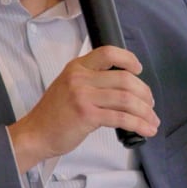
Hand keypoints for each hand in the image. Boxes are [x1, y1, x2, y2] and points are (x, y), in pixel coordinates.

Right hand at [6, 46, 158, 168]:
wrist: (34, 134)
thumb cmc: (53, 115)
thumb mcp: (69, 87)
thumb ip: (92, 82)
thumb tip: (125, 88)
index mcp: (77, 67)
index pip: (108, 52)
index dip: (128, 59)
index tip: (139, 69)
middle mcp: (80, 78)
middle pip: (125, 79)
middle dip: (144, 93)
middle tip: (150, 105)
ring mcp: (82, 96)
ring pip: (126, 99)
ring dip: (145, 112)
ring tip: (152, 121)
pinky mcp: (86, 115)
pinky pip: (121, 118)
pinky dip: (138, 124)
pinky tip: (145, 130)